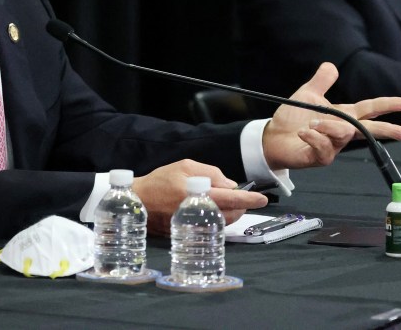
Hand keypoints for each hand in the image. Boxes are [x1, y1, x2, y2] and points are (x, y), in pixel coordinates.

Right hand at [132, 159, 266, 235]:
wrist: (138, 201)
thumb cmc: (161, 180)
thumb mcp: (186, 166)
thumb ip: (211, 173)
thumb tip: (231, 185)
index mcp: (198, 193)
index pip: (231, 198)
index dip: (249, 199)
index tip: (263, 199)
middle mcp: (198, 213)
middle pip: (231, 214)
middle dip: (241, 206)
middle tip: (242, 198)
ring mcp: (194, 226)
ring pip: (223, 224)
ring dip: (232, 214)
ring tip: (228, 203)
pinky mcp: (189, 234)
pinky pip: (211, 229)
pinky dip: (218, 220)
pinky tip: (214, 212)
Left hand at [262, 62, 400, 170]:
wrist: (273, 136)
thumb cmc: (293, 118)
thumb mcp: (308, 94)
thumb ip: (321, 81)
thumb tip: (331, 65)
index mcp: (343, 115)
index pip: (369, 110)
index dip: (387, 105)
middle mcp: (342, 132)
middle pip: (369, 130)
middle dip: (386, 130)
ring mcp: (333, 147)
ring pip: (343, 135)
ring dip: (328, 126)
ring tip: (311, 122)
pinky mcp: (320, 157)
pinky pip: (324, 148)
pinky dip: (314, 137)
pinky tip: (303, 132)